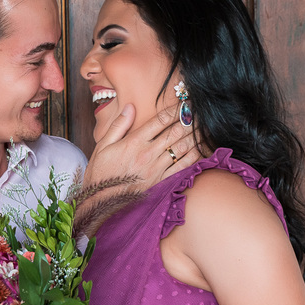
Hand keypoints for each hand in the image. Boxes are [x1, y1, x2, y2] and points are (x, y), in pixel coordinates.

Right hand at [82, 102, 199, 192]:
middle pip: (174, 132)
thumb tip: (130, 107)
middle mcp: (147, 153)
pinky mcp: (161, 181)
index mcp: (134, 142)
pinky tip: (200, 148)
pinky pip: (182, 167)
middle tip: (199, 111)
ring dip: (194, 136)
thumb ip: (118, 125)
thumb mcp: (103, 145)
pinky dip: (194, 156)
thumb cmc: (100, 172)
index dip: (174, 110)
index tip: (184, 103)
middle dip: (189, 120)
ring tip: (204, 126)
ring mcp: (156, 168)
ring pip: (182, 148)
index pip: (159, 121)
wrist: (101, 201)